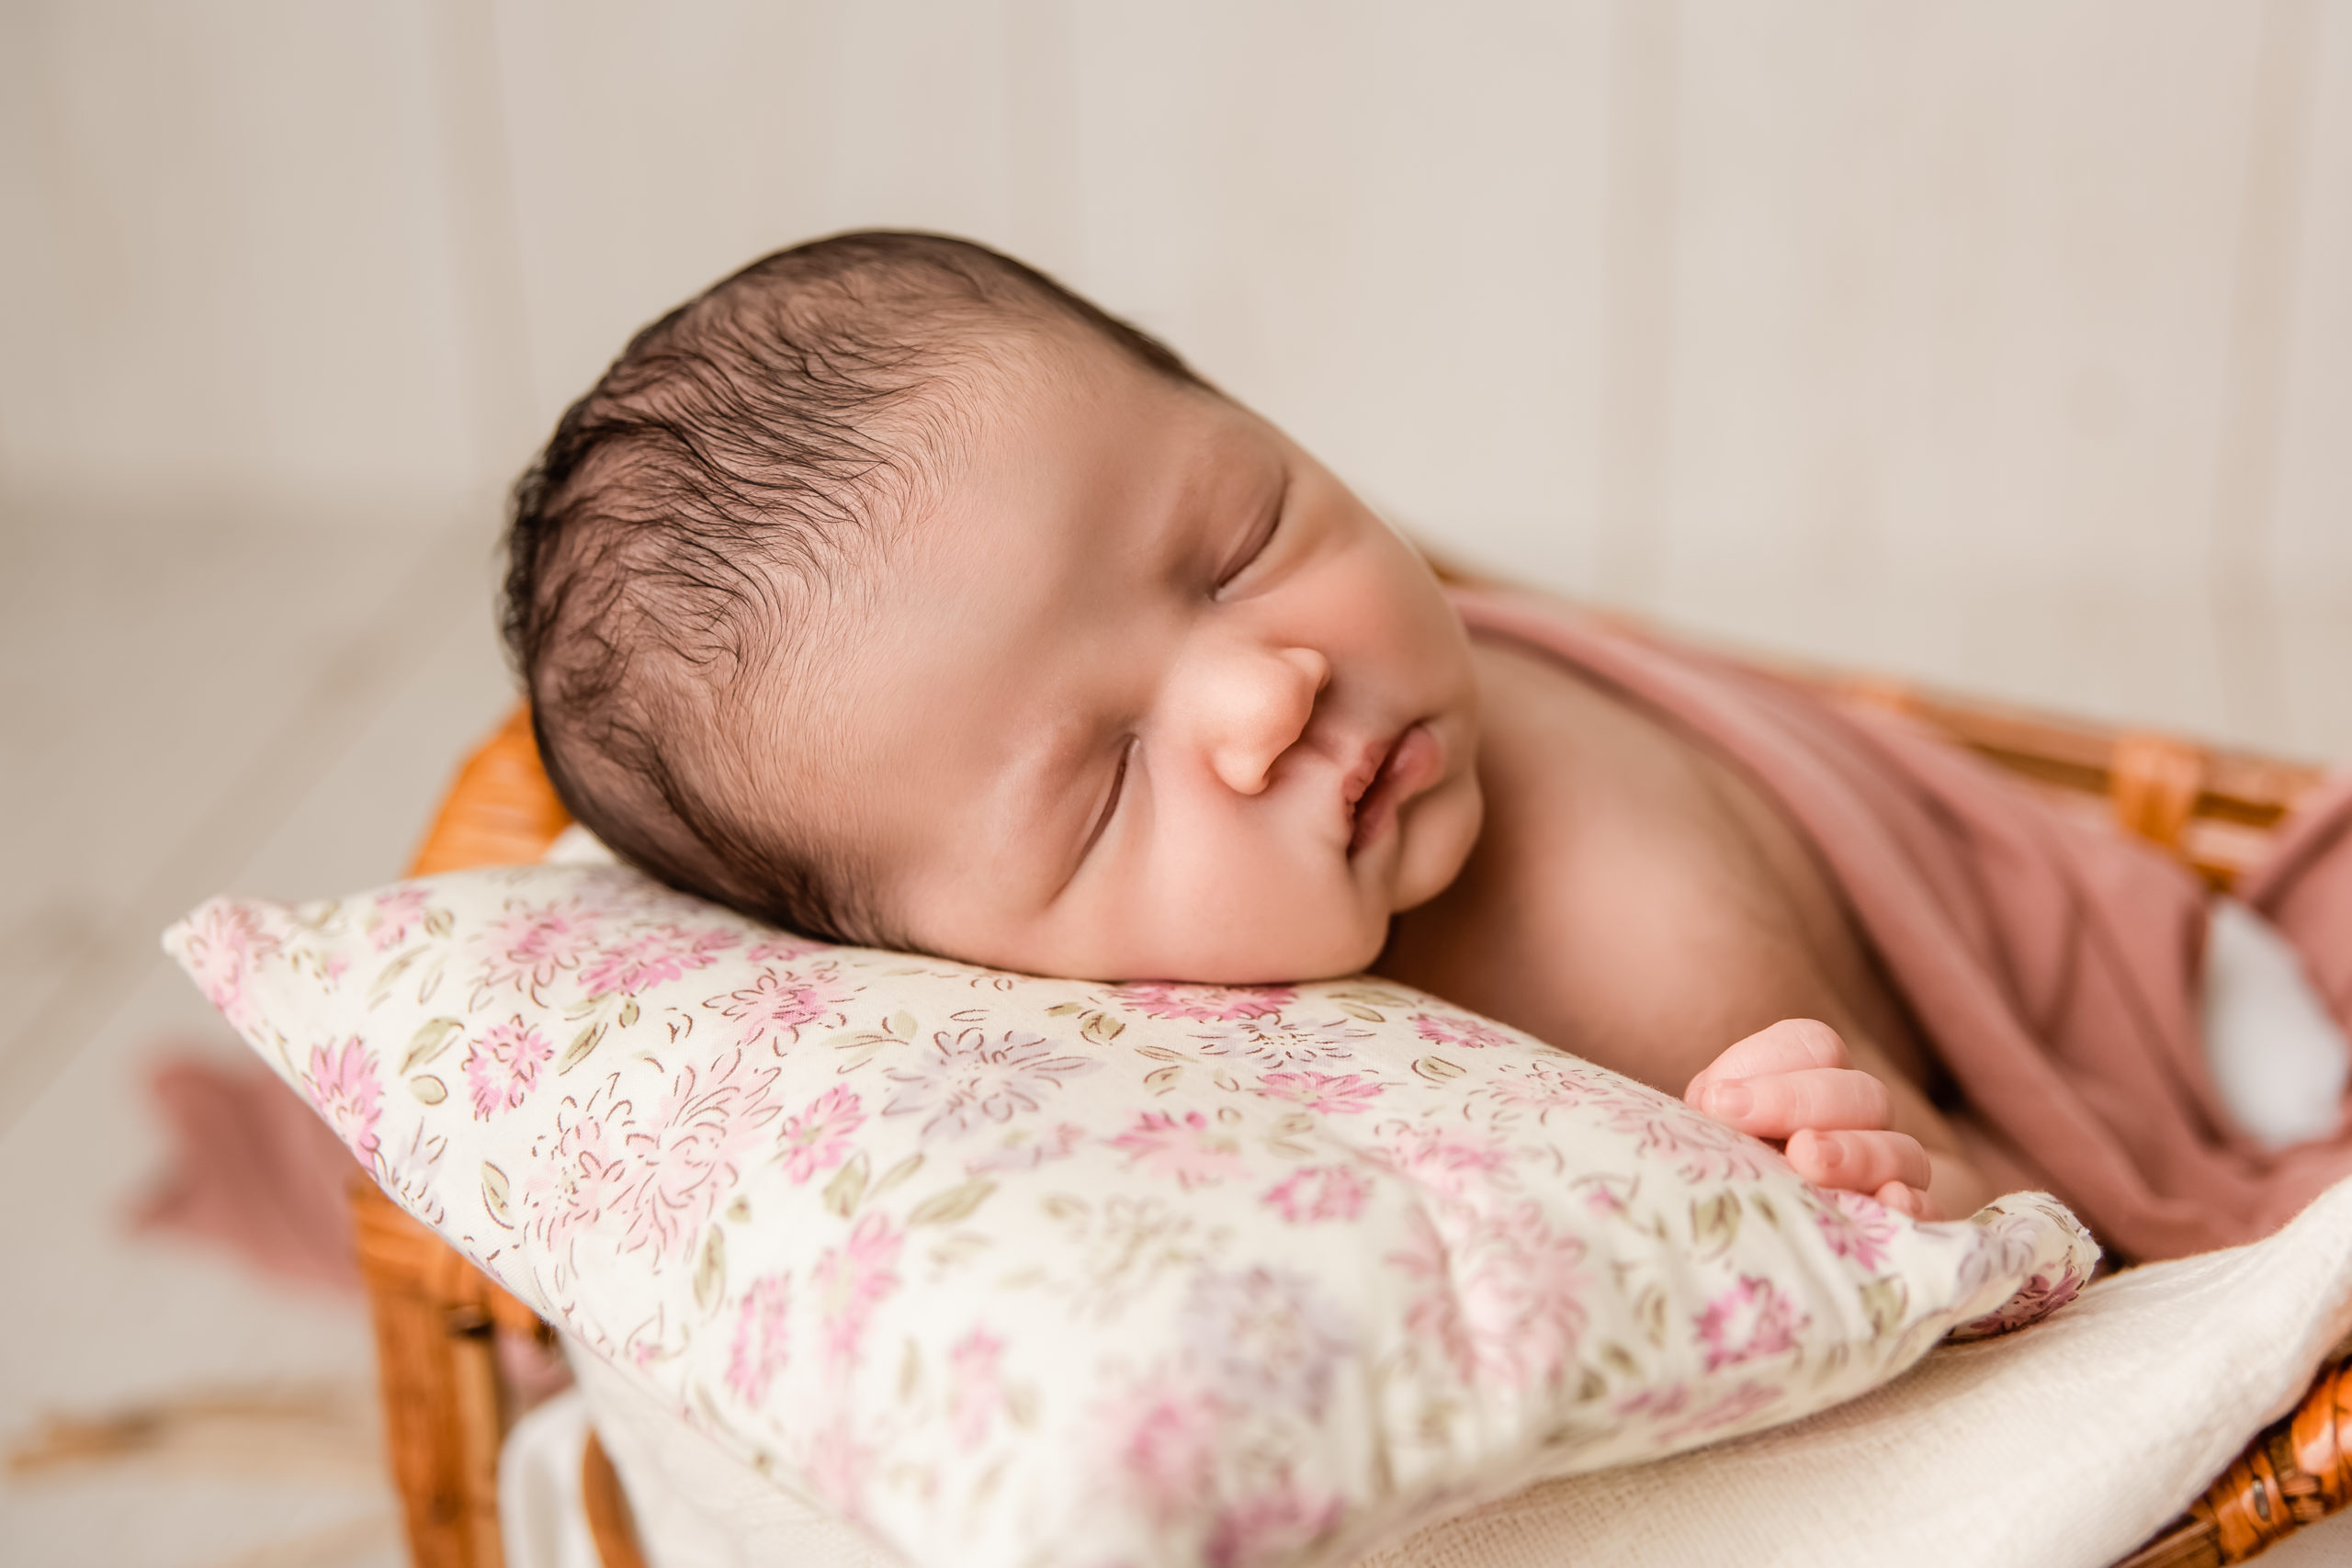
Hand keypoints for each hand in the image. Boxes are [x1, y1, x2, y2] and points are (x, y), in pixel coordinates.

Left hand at [1683, 1019, 1939, 1219]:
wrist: (1760, 1241)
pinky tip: (1891, 1203)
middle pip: (1861, 1092)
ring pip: (1901, 1150)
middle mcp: (1860, 1120)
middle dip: (1805, 1105)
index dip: (1768, 1063)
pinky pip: (1932, 1213)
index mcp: (1811, 1081)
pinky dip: (1916, 1207)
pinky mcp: (1908, 1230)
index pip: (1815, 1045)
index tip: (1716, 1101)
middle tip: (1762, 1128)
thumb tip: (1714, 1103)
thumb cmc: (1727, 1174)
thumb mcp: (1712, 1132)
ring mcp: (1893, 1174)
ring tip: (1808, 1162)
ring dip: (1857, 1153)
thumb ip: (1714, 1108)